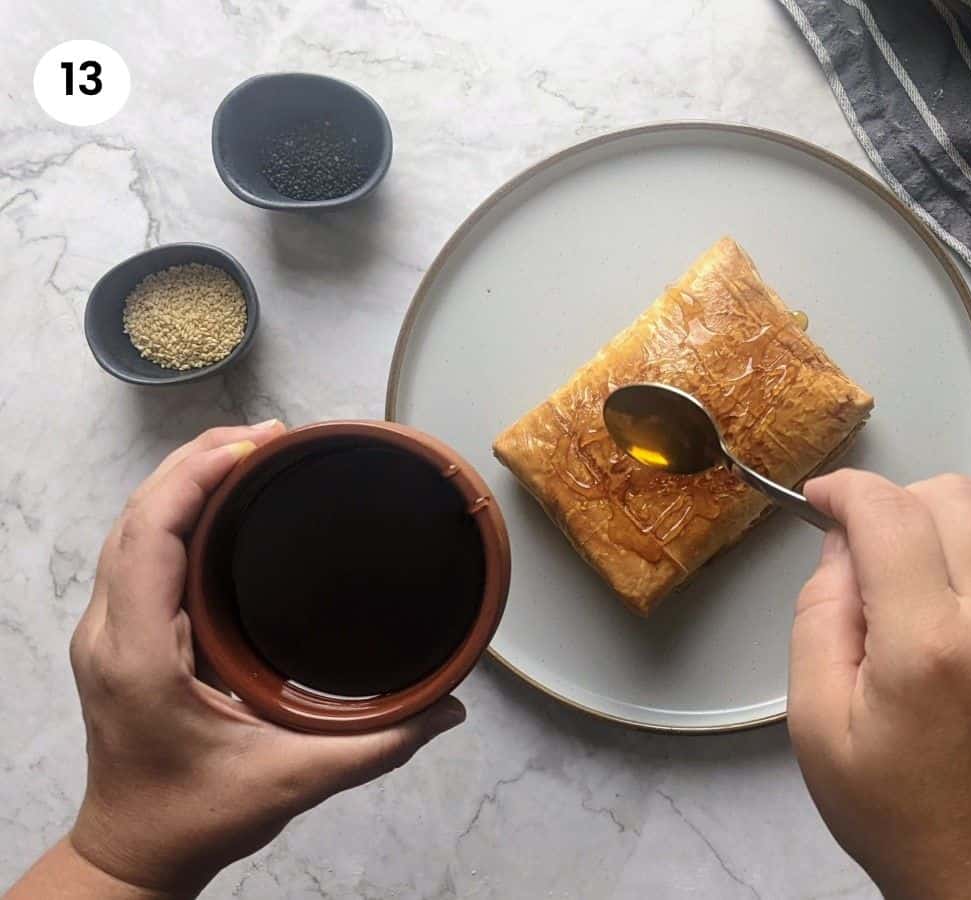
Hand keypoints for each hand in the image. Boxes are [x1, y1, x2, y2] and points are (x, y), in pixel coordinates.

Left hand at [52, 423, 463, 895]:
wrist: (137, 850)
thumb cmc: (198, 818)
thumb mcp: (294, 781)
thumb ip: (378, 746)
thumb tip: (449, 708)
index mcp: (141, 659)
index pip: (149, 538)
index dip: (194, 478)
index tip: (254, 447)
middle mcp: (112, 635)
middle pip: (136, 516)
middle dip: (195, 461)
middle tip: (270, 434)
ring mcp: (109, 633)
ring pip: (130, 527)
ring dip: (182, 480)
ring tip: (248, 450)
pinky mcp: (120, 635)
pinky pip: (137, 550)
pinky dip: (175, 510)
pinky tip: (218, 499)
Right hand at [788, 472, 970, 899]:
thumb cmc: (891, 809)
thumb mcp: (814, 720)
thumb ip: (818, 614)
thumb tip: (843, 546)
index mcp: (929, 647)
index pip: (889, 513)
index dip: (846, 490)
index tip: (821, 500)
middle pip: (955, 496)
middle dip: (897, 500)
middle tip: (866, 547)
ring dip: (944, 526)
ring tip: (913, 579)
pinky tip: (958, 607)